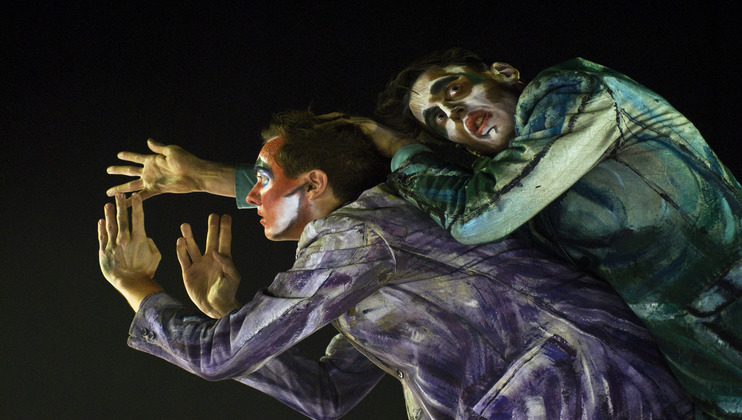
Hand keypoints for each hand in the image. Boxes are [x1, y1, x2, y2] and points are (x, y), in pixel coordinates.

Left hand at [98, 193, 163, 310]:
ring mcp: (113, 245)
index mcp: (139, 239)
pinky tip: (101, 221)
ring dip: (109, 214)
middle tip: (120, 195)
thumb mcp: (156, 255)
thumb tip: (144, 237)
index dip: (137, 205)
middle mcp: (125, 240)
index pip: (138, 218)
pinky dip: (101, 228)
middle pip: (123, 218)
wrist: (131, 283)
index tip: (135, 196)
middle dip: (121, 205)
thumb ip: (150, 243)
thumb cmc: (146, 270)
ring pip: (110, 225)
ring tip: (108, 205)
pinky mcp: (104, 252)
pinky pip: (102, 237)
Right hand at [106, 139, 208, 200]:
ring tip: (109, 193)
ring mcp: (152, 181)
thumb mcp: (171, 151)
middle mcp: (150, 171)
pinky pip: (142, 196)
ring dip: (121, 189)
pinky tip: (124, 205)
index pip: (137, 157)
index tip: (119, 154)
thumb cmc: (186, 161)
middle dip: (119, 170)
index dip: (128, 156)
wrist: (195, 174)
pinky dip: (133, 201)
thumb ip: (158, 147)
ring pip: (132, 185)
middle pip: (130, 171)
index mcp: (153, 160)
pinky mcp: (156, 190)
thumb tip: (148, 140)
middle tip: (108, 170)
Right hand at [177, 214, 240, 317]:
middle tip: (212, 215)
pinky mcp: (188, 272)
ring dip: (190, 236)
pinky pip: (184, 258)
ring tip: (185, 225)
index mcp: (223, 259)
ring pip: (193, 246)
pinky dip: (181, 250)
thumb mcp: (232, 277)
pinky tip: (180, 241)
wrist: (215, 307)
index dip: (225, 228)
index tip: (225, 216)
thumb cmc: (227, 292)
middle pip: (210, 239)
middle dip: (211, 227)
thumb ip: (226, 264)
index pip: (224, 240)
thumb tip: (216, 251)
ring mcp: (199, 264)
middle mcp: (210, 259)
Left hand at [318, 113, 417, 157]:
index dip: (330, 128)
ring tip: (311, 125)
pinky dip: (331, 124)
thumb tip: (350, 173)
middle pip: (338, 120)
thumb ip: (360, 160)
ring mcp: (363, 123)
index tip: (316, 133)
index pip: (343, 127)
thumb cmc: (389, 160)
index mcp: (363, 132)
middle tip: (309, 125)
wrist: (402, 153)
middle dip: (323, 122)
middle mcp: (362, 125)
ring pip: (338, 119)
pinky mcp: (364, 124)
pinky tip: (320, 128)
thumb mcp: (369, 159)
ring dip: (324, 122)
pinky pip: (343, 122)